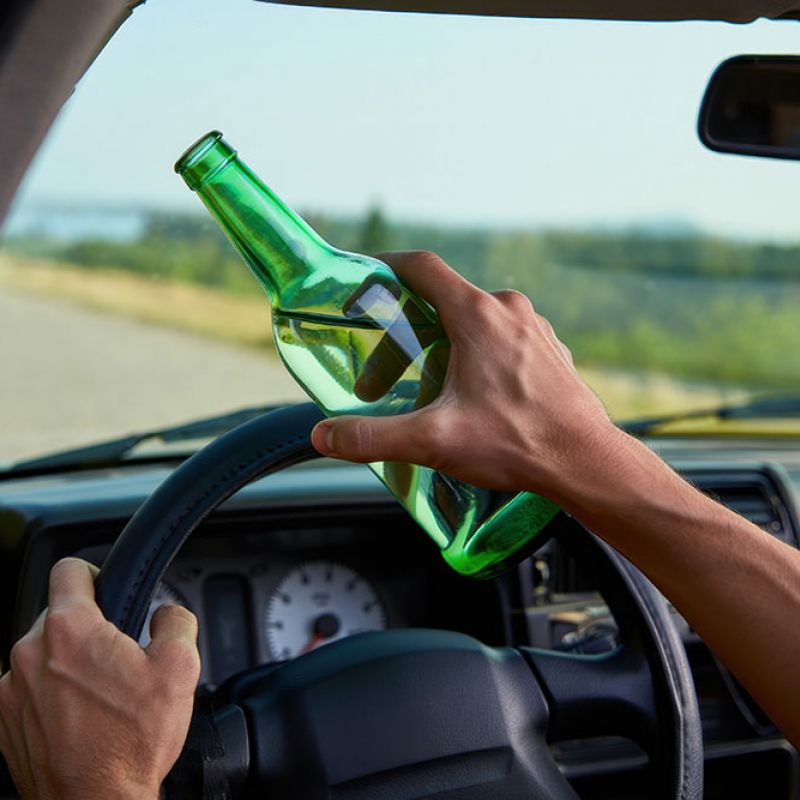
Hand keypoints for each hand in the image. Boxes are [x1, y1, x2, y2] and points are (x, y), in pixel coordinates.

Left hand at [0, 558, 199, 799]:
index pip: (68, 569)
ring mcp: (10, 691)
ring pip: (40, 654)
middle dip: (86, 628)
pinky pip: (26, 690)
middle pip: (56, 615)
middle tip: (115, 657)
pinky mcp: (3, 722)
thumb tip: (167, 612)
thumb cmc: (131, 744)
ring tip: (97, 695)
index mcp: (71, 630)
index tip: (105, 588)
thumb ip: (176, 620)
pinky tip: (77, 718)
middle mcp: (29, 654)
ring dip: (65, 664)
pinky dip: (48, 696)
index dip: (93, 572)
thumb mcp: (181, 668)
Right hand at [311, 250, 616, 498]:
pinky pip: (501, 340)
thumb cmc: (518, 443)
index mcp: (477, 316)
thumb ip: (372, 436)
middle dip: (404, 339)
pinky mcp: (548, 350)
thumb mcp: (433, 441)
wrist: (586, 462)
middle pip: (441, 305)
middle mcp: (508, 310)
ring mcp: (533, 328)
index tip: (365, 276)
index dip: (386, 267)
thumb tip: (324, 437)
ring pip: (472, 324)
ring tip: (426, 395)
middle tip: (382, 384)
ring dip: (441, 350)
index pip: (421, 268)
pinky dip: (475, 358)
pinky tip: (471, 398)